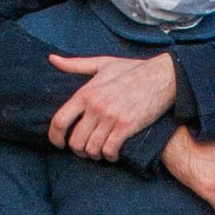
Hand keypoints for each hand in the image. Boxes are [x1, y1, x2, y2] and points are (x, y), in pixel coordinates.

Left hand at [48, 49, 178, 157]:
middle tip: (85, 150)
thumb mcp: (102, 64)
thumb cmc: (132, 70)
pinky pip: (110, 150)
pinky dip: (110, 156)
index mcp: (86, 92)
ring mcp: (111, 117)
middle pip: (75, 140)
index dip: (55, 137)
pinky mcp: (127, 126)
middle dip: (78, 150)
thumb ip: (75, 65)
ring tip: (100, 151)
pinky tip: (113, 153)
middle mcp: (96, 106)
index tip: (59, 144)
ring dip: (95, 154)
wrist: (162, 76)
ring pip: (92, 148)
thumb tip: (52, 59)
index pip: (59, 121)